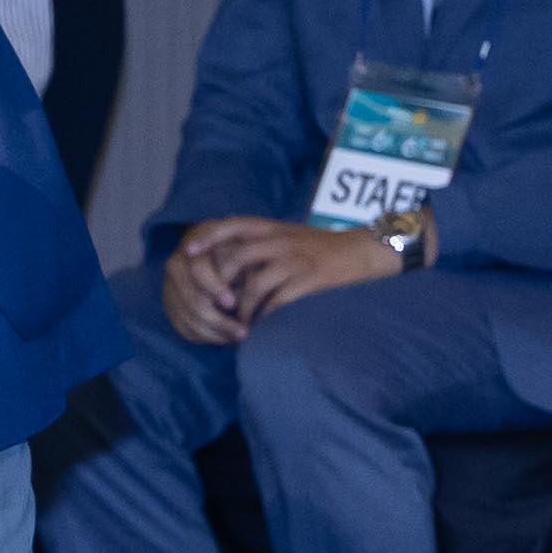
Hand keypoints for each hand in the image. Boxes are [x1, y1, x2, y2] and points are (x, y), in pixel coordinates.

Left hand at [175, 213, 408, 333]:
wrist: (363, 253)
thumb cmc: (322, 249)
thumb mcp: (290, 236)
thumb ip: (261, 244)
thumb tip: (226, 264)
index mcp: (273, 228)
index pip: (232, 224)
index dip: (208, 236)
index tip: (188, 252)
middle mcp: (281, 241)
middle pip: (236, 259)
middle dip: (221, 285)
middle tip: (217, 307)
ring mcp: (295, 261)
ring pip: (254, 286)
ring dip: (243, 310)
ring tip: (240, 324)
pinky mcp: (309, 282)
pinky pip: (277, 303)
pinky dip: (265, 318)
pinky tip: (263, 327)